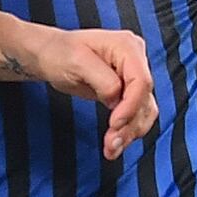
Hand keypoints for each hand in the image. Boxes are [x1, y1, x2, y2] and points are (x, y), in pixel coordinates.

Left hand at [24, 26, 157, 159]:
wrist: (52, 56)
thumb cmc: (60, 52)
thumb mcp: (77, 61)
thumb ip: (102, 80)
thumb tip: (117, 99)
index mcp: (127, 47)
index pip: (141, 81)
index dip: (131, 106)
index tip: (114, 124)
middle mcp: (135, 61)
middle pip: (144, 100)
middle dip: (129, 125)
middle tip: (110, 144)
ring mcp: (133, 77)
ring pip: (143, 112)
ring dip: (129, 133)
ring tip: (111, 149)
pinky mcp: (127, 92)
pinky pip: (135, 115)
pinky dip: (127, 131)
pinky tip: (114, 143)